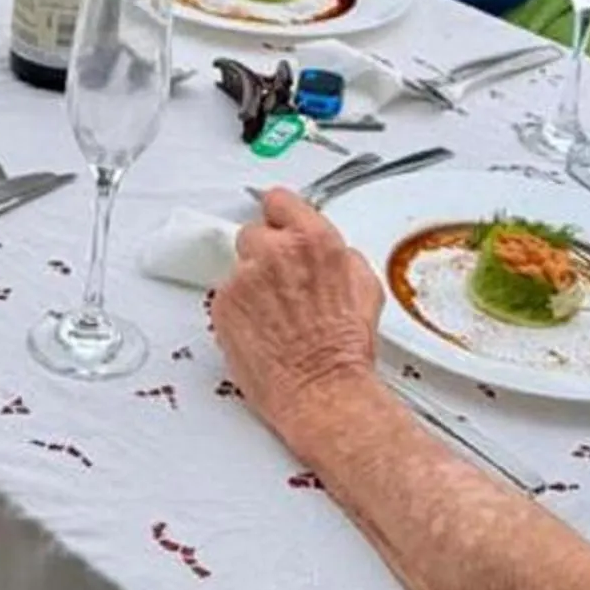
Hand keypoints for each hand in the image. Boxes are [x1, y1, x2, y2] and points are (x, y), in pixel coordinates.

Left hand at [212, 191, 383, 447]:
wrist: (322, 389)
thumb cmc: (344, 349)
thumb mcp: (364, 288)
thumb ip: (340, 256)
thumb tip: (328, 251)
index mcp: (313, 240)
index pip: (280, 200)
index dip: (280, 215)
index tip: (277, 221)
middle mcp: (275, 252)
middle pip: (254, 233)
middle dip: (266, 254)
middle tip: (282, 286)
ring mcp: (245, 277)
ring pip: (240, 267)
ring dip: (252, 284)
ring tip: (275, 316)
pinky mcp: (224, 304)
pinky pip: (227, 296)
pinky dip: (239, 309)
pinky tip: (261, 329)